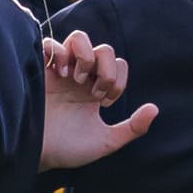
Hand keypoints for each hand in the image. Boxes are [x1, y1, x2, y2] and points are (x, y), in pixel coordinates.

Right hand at [41, 35, 158, 169]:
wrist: (38, 154)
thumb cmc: (68, 150)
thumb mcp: (106, 142)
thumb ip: (133, 128)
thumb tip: (155, 109)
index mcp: (96, 90)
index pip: (118, 64)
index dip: (118, 80)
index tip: (103, 102)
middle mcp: (80, 77)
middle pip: (104, 49)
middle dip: (106, 70)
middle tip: (93, 93)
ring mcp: (60, 72)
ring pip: (80, 38)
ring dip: (85, 56)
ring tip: (77, 80)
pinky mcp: (40, 71)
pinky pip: (50, 43)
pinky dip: (59, 52)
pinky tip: (60, 74)